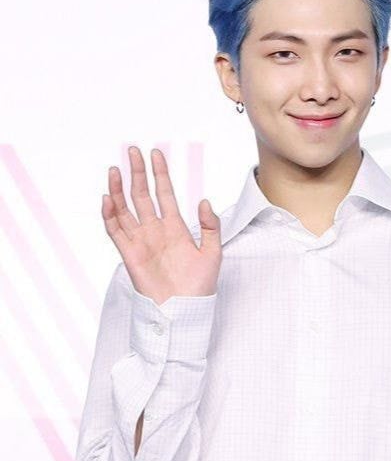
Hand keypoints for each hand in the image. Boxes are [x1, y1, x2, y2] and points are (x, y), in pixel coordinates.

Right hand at [102, 145, 221, 305]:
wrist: (184, 310)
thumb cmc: (200, 286)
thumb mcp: (213, 252)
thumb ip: (210, 226)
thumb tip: (204, 201)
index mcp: (176, 227)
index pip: (164, 193)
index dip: (160, 174)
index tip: (156, 154)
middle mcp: (155, 230)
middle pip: (142, 195)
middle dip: (137, 173)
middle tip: (132, 150)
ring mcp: (141, 241)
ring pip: (125, 209)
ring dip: (119, 189)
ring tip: (115, 169)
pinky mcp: (129, 254)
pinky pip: (116, 231)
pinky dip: (110, 215)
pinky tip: (108, 198)